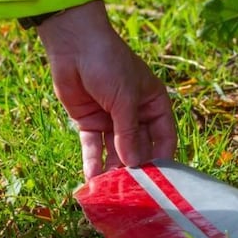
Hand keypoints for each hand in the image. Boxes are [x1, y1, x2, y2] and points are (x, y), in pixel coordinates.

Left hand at [36, 0, 176, 178]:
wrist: (73, 43)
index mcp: (153, 104)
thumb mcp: (124, 98)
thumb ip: (128, 133)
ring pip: (115, 151)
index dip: (163, 158)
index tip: (161, 182)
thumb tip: (135, 165)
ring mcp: (111, 119)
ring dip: (113, 169)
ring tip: (111, 192)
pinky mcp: (89, 121)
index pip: (164, 137)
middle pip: (138, 148)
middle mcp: (135, 114)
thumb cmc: (109, 63)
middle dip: (135, 168)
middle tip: (133, 193)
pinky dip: (92, 161)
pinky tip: (92, 180)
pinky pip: (93, 146)